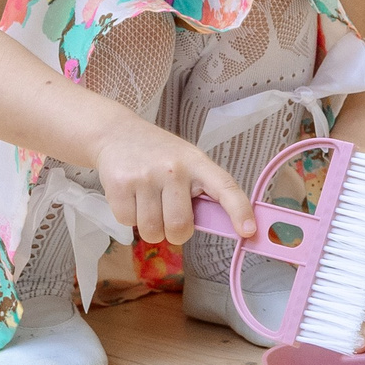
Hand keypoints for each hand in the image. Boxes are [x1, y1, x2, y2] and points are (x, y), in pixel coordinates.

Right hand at [94, 116, 255, 245]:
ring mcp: (145, 176)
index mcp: (197, 163)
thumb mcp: (186, 162)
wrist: (116, 133)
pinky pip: (128, 223)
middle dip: (175, 232)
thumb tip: (222, 228)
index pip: (225, 187)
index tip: (248, 232)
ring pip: (153, 231)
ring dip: (150, 227)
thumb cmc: (157, 153)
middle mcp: (173, 168)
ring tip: (147, 203)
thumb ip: (201, 191)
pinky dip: (129, 218)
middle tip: (168, 214)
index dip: (239, 211)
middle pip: (180, 227)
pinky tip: (130, 197)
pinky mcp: (119, 185)